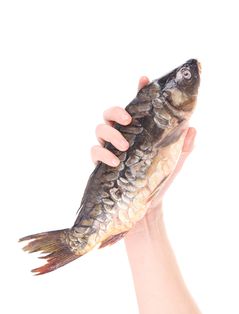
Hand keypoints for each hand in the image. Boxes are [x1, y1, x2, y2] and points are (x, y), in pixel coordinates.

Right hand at [91, 76, 195, 233]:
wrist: (146, 206)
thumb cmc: (158, 181)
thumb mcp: (174, 163)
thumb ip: (182, 147)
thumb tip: (192, 129)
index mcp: (138, 132)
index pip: (137, 107)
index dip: (139, 90)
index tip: (143, 79)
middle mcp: (121, 136)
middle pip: (109, 114)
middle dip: (115, 112)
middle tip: (127, 120)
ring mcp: (109, 149)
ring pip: (99, 129)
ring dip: (110, 133)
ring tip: (124, 145)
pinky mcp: (101, 163)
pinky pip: (94, 152)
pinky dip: (102, 153)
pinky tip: (115, 161)